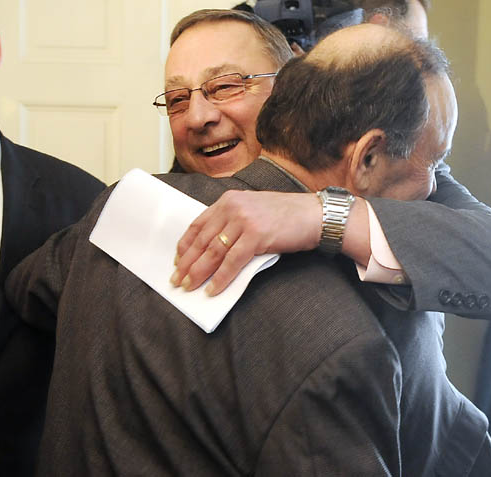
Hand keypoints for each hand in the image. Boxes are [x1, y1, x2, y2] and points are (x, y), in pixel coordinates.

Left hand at [171, 190, 321, 294]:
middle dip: (187, 263)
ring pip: (213, 252)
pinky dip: (220, 278)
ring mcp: (243, 221)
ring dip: (198, 272)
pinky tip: (211, 289)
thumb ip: (231, 222)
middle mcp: (232, 207)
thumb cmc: (285, 216)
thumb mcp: (252, 210)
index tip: (177, 260)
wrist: (314, 215)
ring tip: (188, 286)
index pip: (198, 224)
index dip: (185, 244)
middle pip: (202, 240)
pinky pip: (232, 262)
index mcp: (228, 200)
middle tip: (176, 280)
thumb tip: (211, 248)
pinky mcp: (256, 236)